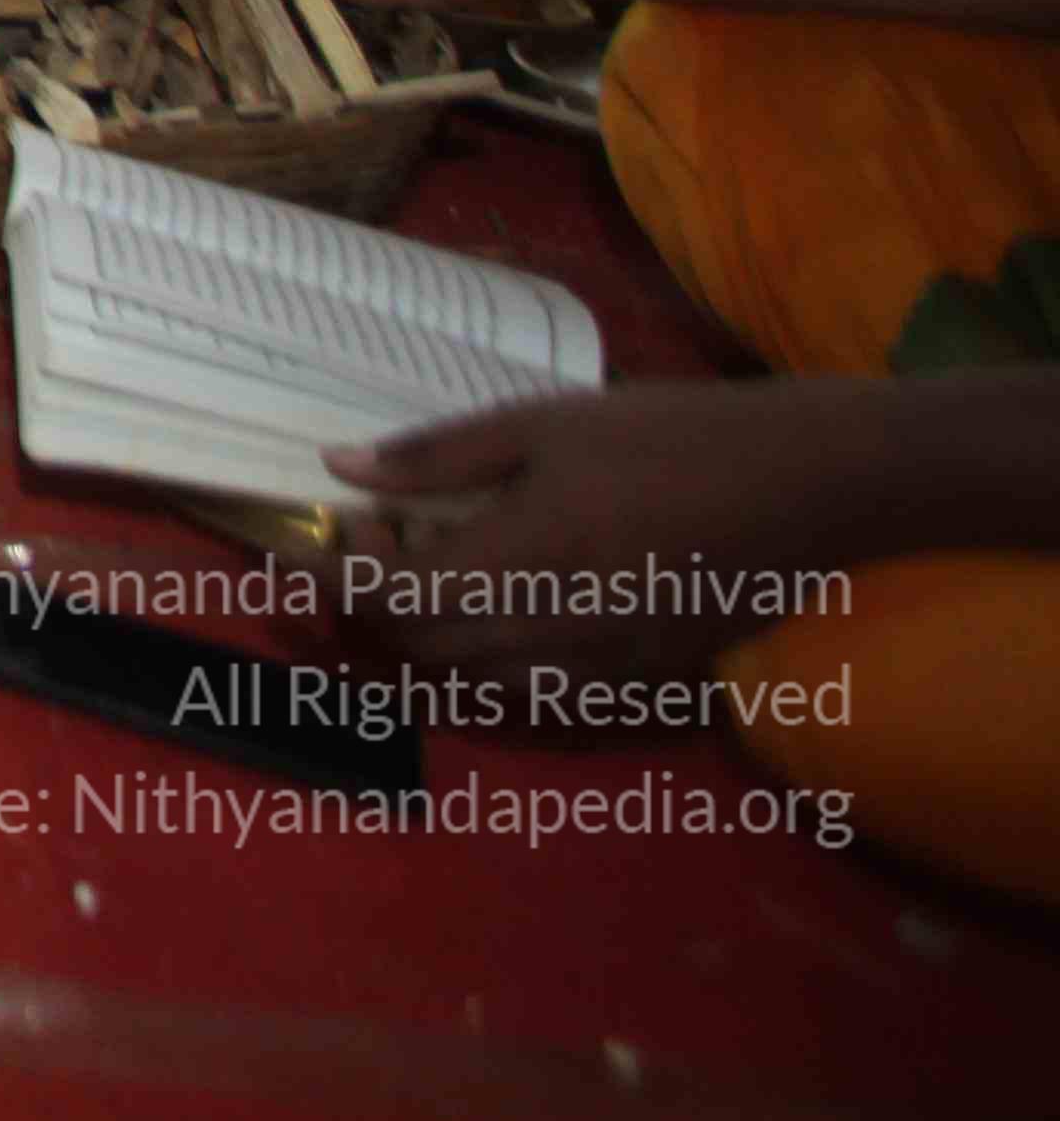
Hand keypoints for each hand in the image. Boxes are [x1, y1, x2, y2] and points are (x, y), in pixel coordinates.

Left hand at [335, 384, 917, 694]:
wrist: (806, 485)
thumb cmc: (670, 438)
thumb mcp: (544, 426)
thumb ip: (438, 456)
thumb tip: (341, 468)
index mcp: (523, 565)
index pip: (391, 599)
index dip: (334, 577)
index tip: (315, 537)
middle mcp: (554, 635)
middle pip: (423, 647)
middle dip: (373, 601)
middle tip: (375, 535)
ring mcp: (603, 670)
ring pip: (475, 680)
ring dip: (428, 635)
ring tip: (430, 566)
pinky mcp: (643, 683)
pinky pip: (537, 694)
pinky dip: (489, 662)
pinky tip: (497, 607)